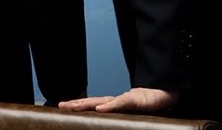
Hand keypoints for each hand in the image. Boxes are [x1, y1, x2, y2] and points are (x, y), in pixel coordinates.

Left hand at [58, 87, 179, 113]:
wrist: (160, 97)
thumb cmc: (143, 108)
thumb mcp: (125, 116)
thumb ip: (114, 120)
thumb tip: (101, 124)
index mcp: (110, 105)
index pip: (90, 105)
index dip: (77, 106)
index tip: (63, 108)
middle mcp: (113, 101)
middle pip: (90, 102)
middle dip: (75, 104)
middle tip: (61, 105)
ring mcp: (121, 100)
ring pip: (100, 101)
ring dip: (86, 104)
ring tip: (73, 106)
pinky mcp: (132, 100)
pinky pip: (118, 104)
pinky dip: (108, 106)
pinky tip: (99, 109)